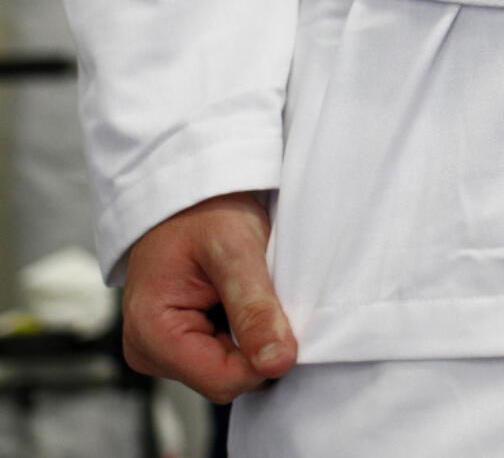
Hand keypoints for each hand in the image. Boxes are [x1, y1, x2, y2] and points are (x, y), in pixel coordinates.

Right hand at [122, 192, 295, 402]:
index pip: (224, 380)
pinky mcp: (180, 345)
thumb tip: (277, 364)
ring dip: (252, 336)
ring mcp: (164, 351)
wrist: (190, 195)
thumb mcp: (235, 252)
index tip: (282, 316)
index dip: (264, 358)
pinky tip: (239, 300)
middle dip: (257, 345)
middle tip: (262, 293)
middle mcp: (150, 351)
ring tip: (246, 291)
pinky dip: (245, 333)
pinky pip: (227, 357)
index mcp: (152, 333)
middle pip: (227, 379)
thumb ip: (254, 310)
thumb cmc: (205, 212)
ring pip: (231, 370)